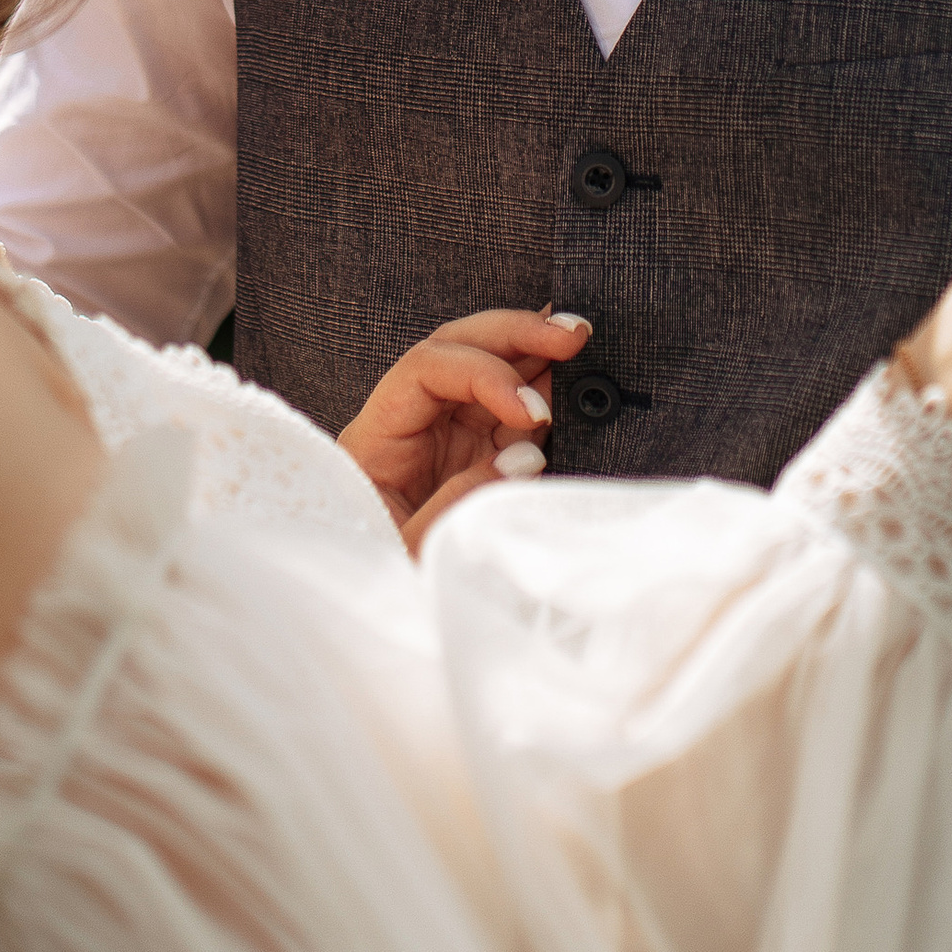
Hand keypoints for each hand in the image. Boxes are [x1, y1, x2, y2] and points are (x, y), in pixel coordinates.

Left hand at [338, 310, 593, 554]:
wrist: (373, 617)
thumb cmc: (379, 577)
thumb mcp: (409, 549)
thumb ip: (459, 501)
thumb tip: (522, 456)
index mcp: (377, 436)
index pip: (426, 368)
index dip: (484, 374)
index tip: (532, 412)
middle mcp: (410, 421)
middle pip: (457, 347)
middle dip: (514, 334)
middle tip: (570, 335)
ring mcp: (443, 433)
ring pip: (487, 366)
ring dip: (534, 348)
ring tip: (578, 337)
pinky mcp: (474, 453)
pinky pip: (509, 408)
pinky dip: (542, 386)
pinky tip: (571, 370)